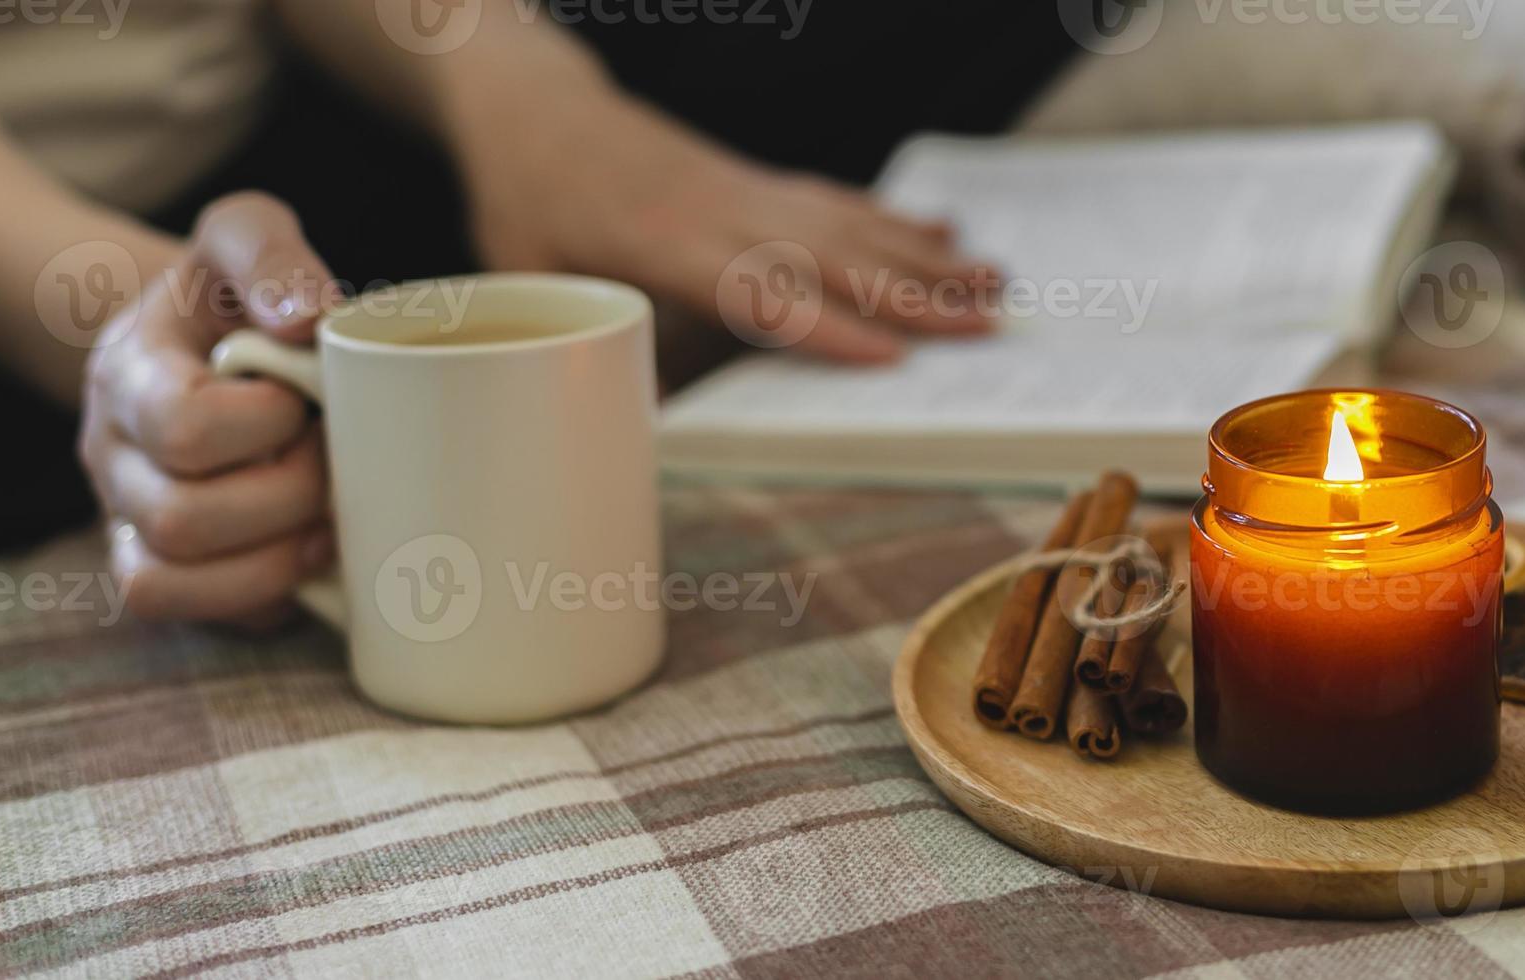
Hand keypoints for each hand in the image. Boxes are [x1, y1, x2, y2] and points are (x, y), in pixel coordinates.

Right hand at [78, 193, 336, 623]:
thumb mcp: (245, 237)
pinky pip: (179, 610)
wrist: (198, 337)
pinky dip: (252, 594)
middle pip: (181, 517)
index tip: (310, 399)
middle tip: (336, 461)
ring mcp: (126, 515)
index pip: (186, 425)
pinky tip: (306, 556)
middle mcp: (112, 453)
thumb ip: (268, 253)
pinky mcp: (159, 565)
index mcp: (130, 372)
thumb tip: (307, 318)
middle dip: (286, 497)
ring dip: (272, 558)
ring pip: (169, 578)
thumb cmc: (232, 293)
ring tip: (329, 517)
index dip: (268, 425)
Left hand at [453, 89, 996, 363]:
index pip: (757, 289)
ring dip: (929, 258)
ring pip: (853, 225)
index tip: (890, 358)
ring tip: (996, 283)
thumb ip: (585, 345)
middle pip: (832, 257)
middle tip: (985, 328)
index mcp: (663, 244)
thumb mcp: (529, 280)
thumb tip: (629, 423)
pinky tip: (946, 231)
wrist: (538, 115)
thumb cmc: (527, 208)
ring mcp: (750, 191)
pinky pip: (840, 201)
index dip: (824, 327)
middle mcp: (723, 213)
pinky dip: (898, 218)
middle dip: (915, 296)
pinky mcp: (760, 180)